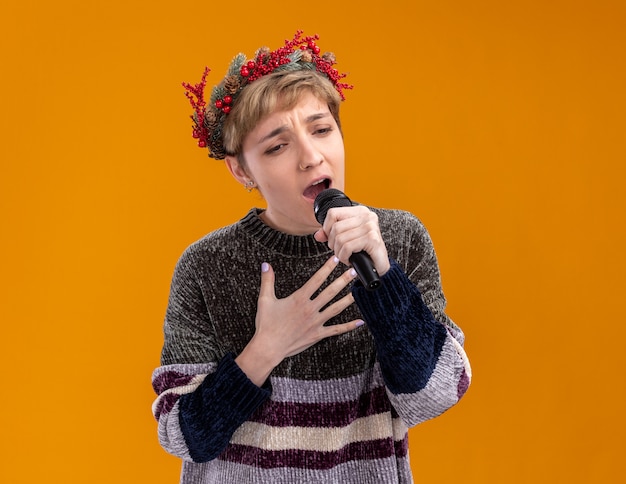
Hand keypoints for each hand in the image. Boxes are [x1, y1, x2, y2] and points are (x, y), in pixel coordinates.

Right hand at [235, 256, 361, 385]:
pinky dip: (348, 326)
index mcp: (299, 299)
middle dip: (343, 280)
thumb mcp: (265, 300)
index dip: (327, 268)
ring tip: (359, 291)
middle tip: (354, 271)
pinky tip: (360, 322)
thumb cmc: (266, 324)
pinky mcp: (318, 334)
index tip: (335, 259)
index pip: (316, 280)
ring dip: (349, 299)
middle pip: (330, 292)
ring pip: (336, 308)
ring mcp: (316, 322)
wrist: (269, 347)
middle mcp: (310, 309)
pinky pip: (336, 329)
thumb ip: (267, 281)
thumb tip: (266, 265)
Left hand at [314, 205, 389, 276]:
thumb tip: (317, 235)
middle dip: (332, 243)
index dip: (326, 228)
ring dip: (339, 252)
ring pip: (340, 238)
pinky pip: (347, 247)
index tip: (332, 239)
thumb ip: (331, 234)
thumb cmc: (363, 251)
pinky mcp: (372, 238)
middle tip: (340, 251)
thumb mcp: (345, 239)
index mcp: (359, 211)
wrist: (379, 266)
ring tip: (345, 256)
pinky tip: (350, 260)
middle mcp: (366, 216)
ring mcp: (370, 226)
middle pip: (335, 227)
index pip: (332, 213)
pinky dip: (344, 257)